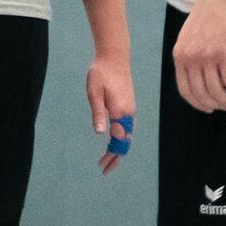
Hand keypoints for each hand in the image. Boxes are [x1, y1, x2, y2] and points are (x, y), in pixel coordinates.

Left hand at [86, 54, 136, 173]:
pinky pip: (127, 127)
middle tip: (103, 168)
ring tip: (107, 158)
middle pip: (125, 142)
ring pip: (127, 135)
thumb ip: (98, 113)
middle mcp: (129, 114)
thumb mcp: (94, 92)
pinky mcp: (129, 106)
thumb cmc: (101, 73)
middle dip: (115, 156)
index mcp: (120, 112)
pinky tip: (114, 140)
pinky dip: (121, 138)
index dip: (111, 156)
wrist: (114, 57)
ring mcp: (130, 110)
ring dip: (118, 148)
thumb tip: (100, 134)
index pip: (119, 141)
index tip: (102, 167)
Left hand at [172, 0, 225, 113]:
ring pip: (217, 91)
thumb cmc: (205, 15)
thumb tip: (195, 79)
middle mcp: (191, 58)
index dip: (198, 103)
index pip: (185, 90)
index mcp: (179, 56)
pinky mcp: (225, 53)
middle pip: (202, 94)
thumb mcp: (187, 37)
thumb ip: (188, 56)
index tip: (208, 108)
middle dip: (215, 104)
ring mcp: (207, 56)